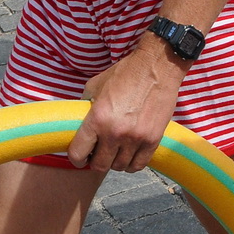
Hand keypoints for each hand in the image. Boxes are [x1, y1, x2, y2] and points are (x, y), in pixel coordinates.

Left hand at [68, 44, 188, 171]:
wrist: (157, 66)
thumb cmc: (126, 73)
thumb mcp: (95, 85)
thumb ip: (85, 106)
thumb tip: (78, 121)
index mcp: (97, 118)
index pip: (78, 154)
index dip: (76, 158)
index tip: (81, 156)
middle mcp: (115, 132)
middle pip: (99, 165)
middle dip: (96, 161)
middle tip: (99, 152)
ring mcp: (135, 138)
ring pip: (119, 167)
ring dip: (115, 161)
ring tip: (117, 150)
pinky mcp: (153, 139)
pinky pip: (138, 165)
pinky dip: (132, 163)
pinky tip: (130, 152)